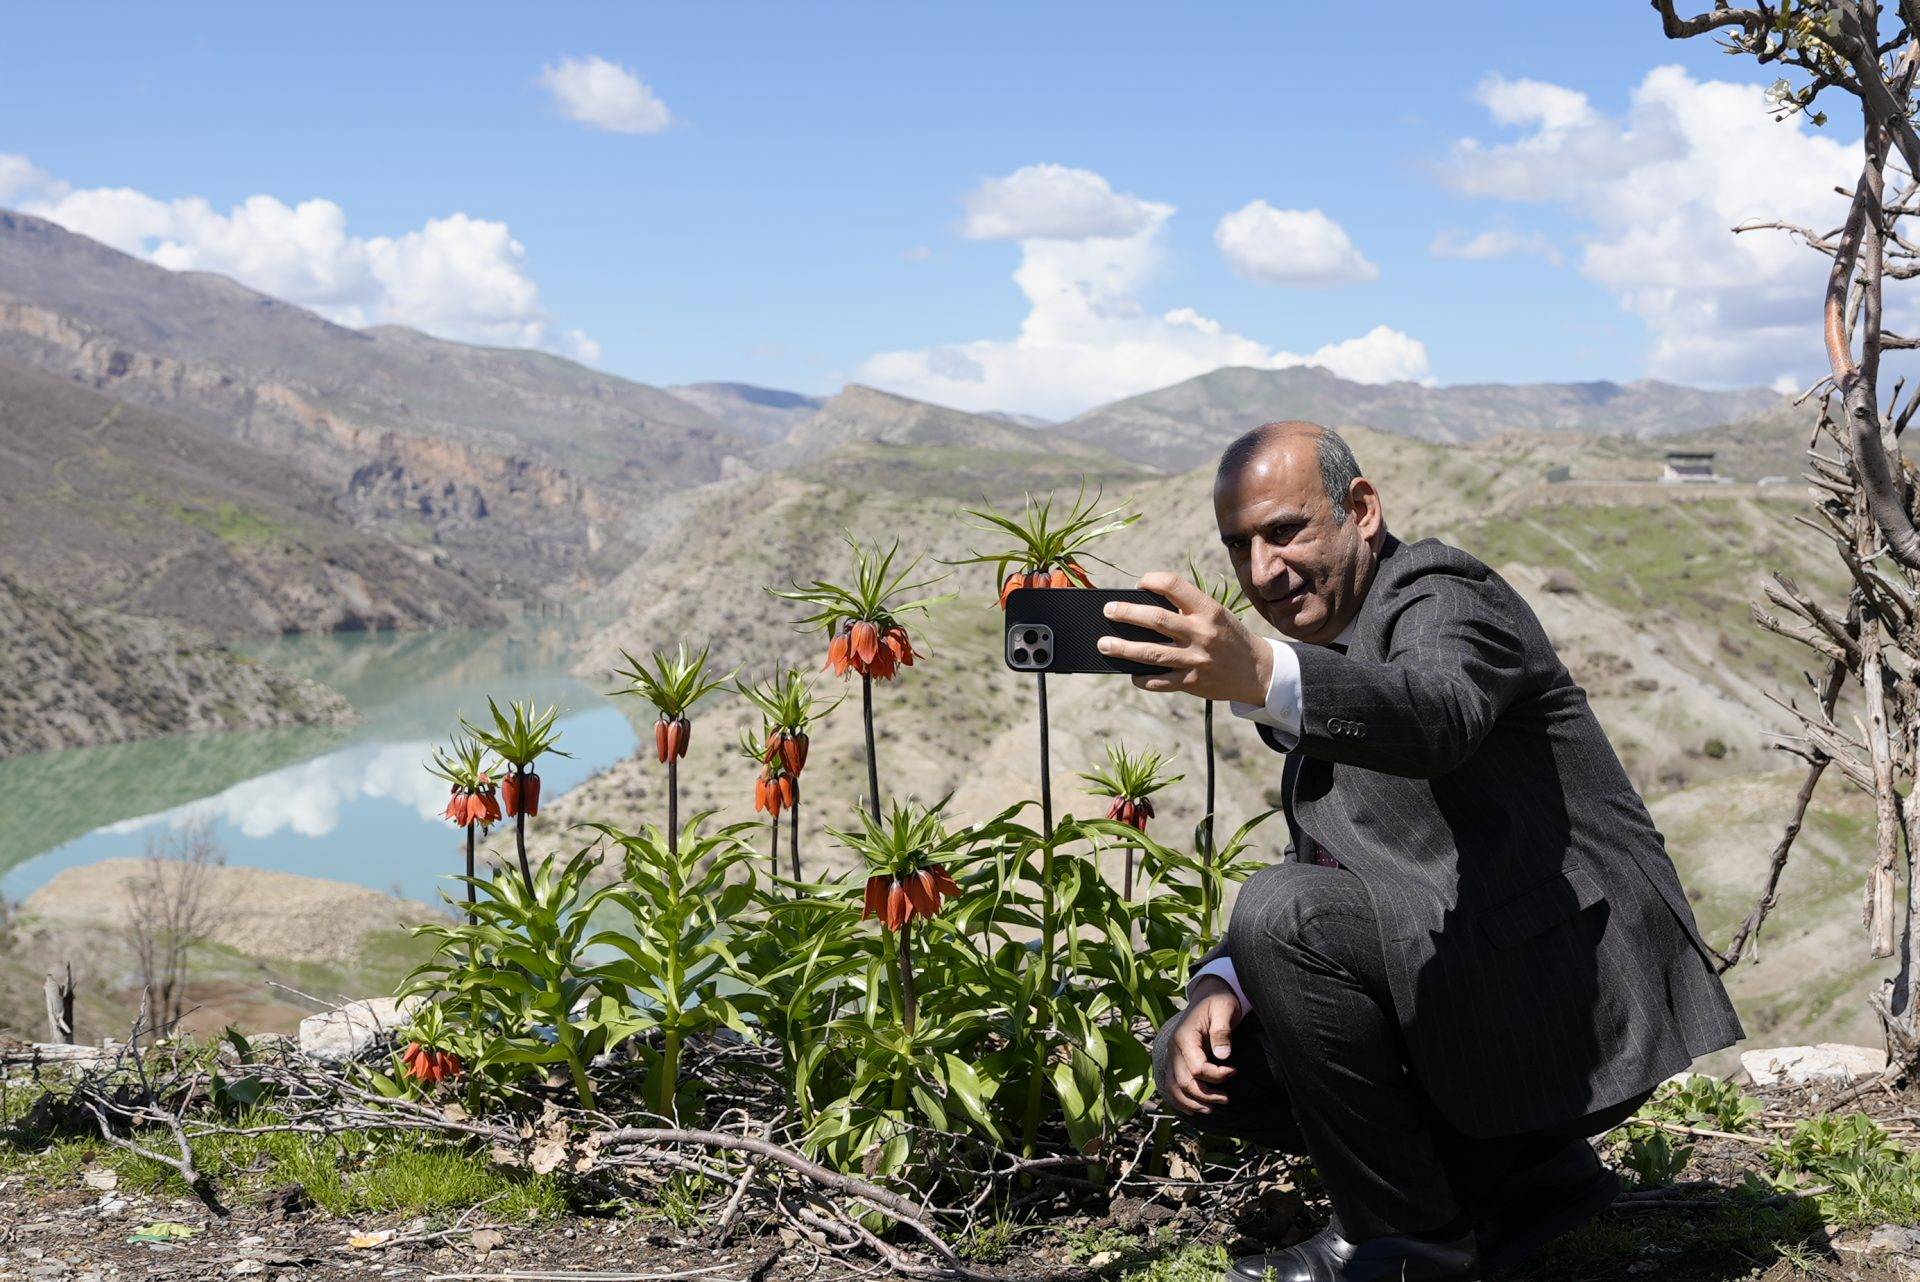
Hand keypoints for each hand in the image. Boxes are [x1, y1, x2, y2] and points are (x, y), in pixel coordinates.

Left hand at [1097, 572, 1272, 702]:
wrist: (1258, 671)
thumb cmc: (1229, 637)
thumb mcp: (1216, 615)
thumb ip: (1186, 610)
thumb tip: (1143, 606)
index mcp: (1208, 610)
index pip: (1174, 586)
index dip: (1151, 580)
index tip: (1138, 583)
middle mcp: (1202, 633)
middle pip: (1156, 619)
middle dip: (1126, 614)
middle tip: (1107, 611)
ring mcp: (1196, 659)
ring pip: (1151, 653)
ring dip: (1123, 648)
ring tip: (1104, 644)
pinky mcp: (1193, 682)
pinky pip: (1160, 682)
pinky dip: (1142, 679)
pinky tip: (1131, 674)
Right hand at [1161, 976, 1241, 1114]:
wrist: (1209, 993)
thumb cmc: (1218, 1001)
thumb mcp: (1224, 1010)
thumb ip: (1222, 1032)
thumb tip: (1223, 1056)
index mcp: (1184, 1038)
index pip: (1197, 1068)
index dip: (1217, 1076)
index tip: (1234, 1071)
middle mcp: (1174, 1049)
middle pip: (1184, 1082)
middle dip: (1206, 1096)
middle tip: (1226, 1099)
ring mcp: (1173, 1055)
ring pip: (1174, 1088)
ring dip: (1192, 1102)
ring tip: (1211, 1110)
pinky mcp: (1176, 1059)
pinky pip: (1171, 1084)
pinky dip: (1179, 1099)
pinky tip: (1192, 1109)